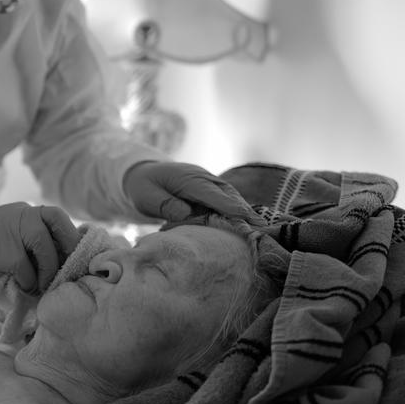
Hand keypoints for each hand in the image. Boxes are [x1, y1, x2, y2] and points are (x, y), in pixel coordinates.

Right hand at [0, 202, 80, 293]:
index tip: (73, 260)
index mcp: (27, 212)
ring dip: (46, 273)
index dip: (71, 238)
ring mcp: (10, 230)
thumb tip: (67, 263)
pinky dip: (26, 282)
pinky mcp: (0, 250)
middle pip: (57, 225)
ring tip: (38, 286)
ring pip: (44, 249)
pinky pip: (25, 269)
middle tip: (61, 275)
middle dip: (64, 252)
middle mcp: (21, 215)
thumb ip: (35, 243)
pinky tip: (18, 285)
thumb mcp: (13, 238)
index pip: (58, 217)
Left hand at [123, 161, 263, 224]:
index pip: (211, 193)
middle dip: (244, 210)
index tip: (244, 217)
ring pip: (230, 196)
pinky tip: (246, 224)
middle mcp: (202, 178)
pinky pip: (226, 200)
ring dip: (243, 211)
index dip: (228, 206)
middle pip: (227, 194)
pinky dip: (236, 211)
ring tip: (259, 228)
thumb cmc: (143, 187)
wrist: (143, 175)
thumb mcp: (146, 196)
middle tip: (261, 227)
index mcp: (187, 178)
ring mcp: (207, 183)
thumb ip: (165, 204)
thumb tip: (184, 213)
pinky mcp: (209, 190)